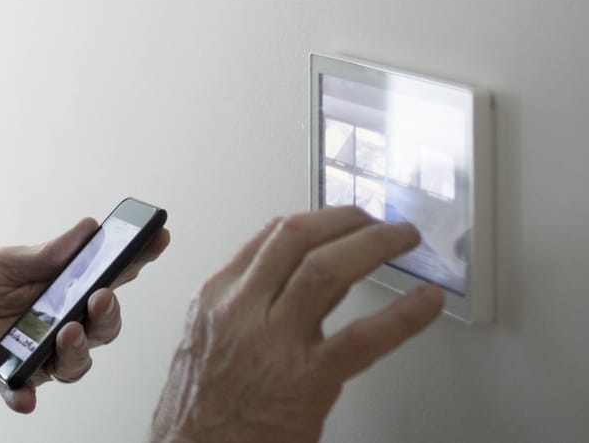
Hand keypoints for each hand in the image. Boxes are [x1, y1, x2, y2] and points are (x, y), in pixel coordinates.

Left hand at [0, 217, 170, 413]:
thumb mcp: (3, 262)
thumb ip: (43, 255)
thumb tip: (88, 229)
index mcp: (64, 290)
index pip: (109, 278)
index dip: (136, 261)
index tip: (156, 240)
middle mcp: (62, 325)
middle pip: (102, 327)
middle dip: (108, 314)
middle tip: (99, 296)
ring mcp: (40, 355)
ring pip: (75, 364)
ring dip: (76, 351)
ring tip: (67, 332)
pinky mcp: (12, 378)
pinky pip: (24, 393)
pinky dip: (24, 396)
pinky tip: (24, 396)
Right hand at [150, 206, 444, 442]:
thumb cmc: (201, 410)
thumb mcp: (207, 342)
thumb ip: (248, 309)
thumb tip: (301, 286)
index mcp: (216, 298)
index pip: (269, 236)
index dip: (315, 219)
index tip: (340, 218)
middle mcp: (242, 310)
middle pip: (297, 238)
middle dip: (345, 219)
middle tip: (376, 220)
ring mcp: (274, 343)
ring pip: (327, 270)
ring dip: (373, 245)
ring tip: (402, 240)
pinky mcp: (307, 380)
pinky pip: (363, 338)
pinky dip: (403, 315)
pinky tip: (426, 302)